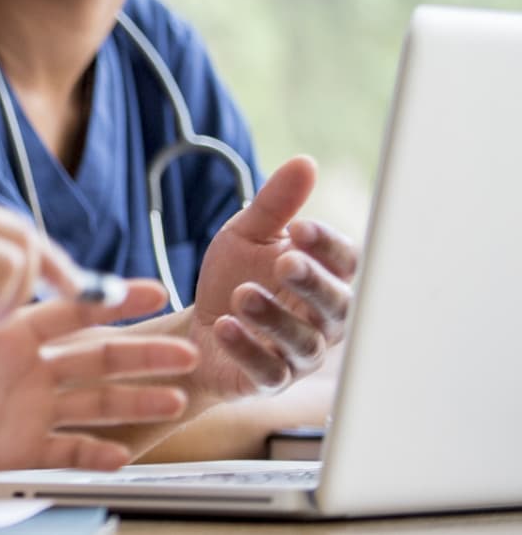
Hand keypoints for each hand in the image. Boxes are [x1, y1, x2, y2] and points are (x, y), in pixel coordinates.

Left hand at [0, 281, 196, 480]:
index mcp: (8, 331)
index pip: (69, 310)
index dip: (110, 300)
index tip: (152, 292)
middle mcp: (26, 367)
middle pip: (96, 357)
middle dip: (142, 354)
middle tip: (185, 352)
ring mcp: (27, 407)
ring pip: (93, 403)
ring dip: (134, 402)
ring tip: (173, 400)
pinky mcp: (18, 447)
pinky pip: (66, 451)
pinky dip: (94, 454)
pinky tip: (122, 455)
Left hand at [189, 156, 358, 401]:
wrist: (196, 328)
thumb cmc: (234, 276)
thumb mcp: (246, 234)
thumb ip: (275, 205)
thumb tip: (305, 162)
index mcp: (326, 278)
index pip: (346, 264)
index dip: (328, 247)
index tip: (300, 228)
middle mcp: (324, 320)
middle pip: (336, 306)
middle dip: (314, 283)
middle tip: (286, 262)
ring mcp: (300, 354)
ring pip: (304, 342)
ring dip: (276, 318)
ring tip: (243, 294)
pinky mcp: (269, 379)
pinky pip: (269, 371)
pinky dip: (248, 350)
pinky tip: (225, 327)